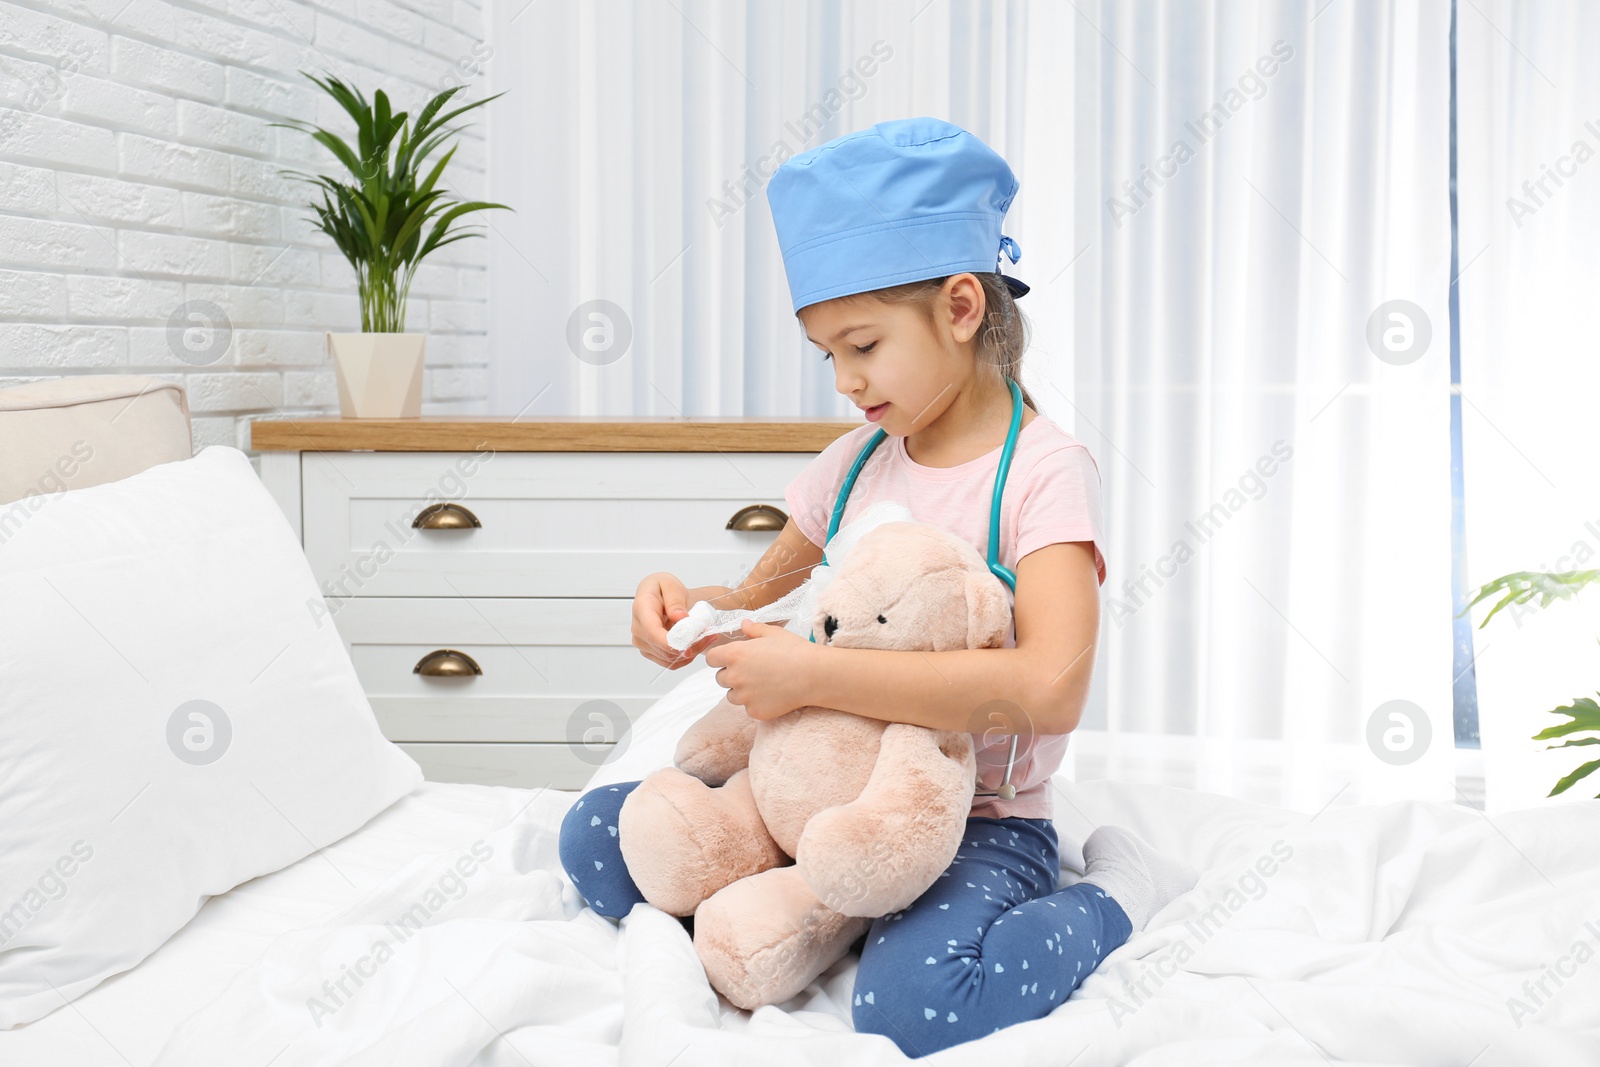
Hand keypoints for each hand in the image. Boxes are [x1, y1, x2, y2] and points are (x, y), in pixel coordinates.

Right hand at [632, 572, 722, 669]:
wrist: (659, 595)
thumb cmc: (663, 588)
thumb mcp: (671, 585)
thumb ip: (675, 600)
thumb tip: (679, 617)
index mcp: (641, 609)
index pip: (653, 633)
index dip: (672, 643)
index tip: (691, 643)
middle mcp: (638, 629)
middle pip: (663, 649)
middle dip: (690, 645)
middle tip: (709, 634)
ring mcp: (642, 643)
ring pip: (669, 658)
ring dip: (691, 651)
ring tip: (705, 636)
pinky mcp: (650, 652)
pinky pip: (670, 663)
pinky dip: (685, 657)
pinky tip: (695, 644)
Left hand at [704, 618, 819, 720]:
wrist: (814, 675)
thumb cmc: (795, 651)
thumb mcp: (774, 634)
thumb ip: (754, 629)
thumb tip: (744, 624)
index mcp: (735, 654)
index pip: (711, 659)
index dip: (719, 658)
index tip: (729, 658)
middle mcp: (735, 676)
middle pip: (720, 678)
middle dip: (731, 674)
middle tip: (752, 670)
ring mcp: (744, 697)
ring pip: (732, 696)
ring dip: (741, 691)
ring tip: (762, 683)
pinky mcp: (755, 711)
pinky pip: (748, 708)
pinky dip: (756, 703)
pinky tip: (772, 695)